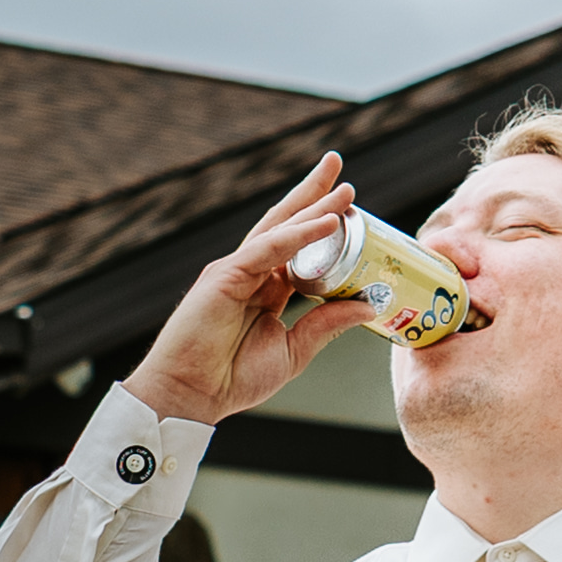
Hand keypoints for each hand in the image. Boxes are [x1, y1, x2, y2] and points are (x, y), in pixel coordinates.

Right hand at [119, 152, 377, 425]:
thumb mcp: (294, 351)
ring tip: (343, 186)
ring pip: (280, 229)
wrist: (191, 396)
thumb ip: (326, 325)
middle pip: (287, 224)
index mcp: (265, 290)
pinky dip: (299, 234)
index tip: (353, 208)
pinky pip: (269, 248)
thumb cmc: (232, 378)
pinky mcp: (225, 275)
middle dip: (315, 194)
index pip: (299, 248)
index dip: (323, 225)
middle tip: (340, 166)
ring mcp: (236, 270)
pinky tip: (328, 222)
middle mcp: (251, 272)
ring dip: (313, 205)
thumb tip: (369, 304)